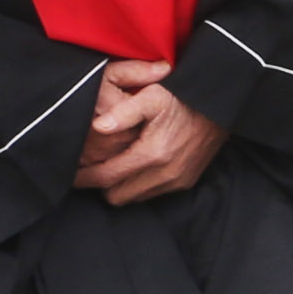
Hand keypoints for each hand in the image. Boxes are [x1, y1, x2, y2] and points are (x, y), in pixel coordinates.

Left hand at [75, 58, 228, 205]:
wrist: (221, 104)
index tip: (71, 173)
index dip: (83, 178)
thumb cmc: (183, 97)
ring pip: (133, 197)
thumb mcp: (153, 95)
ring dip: (121, 186)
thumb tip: (97, 127)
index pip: (105, 177)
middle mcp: (165, 173)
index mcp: (152, 153)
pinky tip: (138, 168)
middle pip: (116, 195)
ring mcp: (177, 180)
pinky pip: (152, 194)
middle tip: (94, 167)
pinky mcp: (186, 182)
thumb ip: (123, 112)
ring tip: (115, 166)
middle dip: (102, 183)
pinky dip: (140, 185)